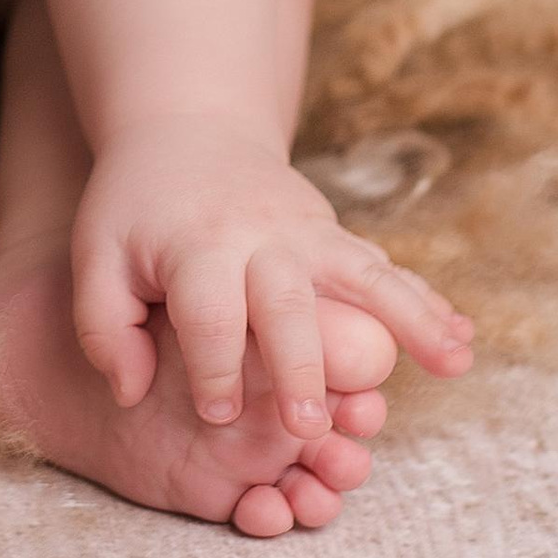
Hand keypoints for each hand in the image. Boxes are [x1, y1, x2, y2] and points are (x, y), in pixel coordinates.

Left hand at [72, 119, 472, 436]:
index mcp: (196, 244)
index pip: (208, 310)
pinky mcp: (332, 233)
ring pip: (364, 274)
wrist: (186, 130)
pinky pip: (386, 268)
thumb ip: (102, 327)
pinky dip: (426, 302)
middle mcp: (259, 235)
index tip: (218, 415)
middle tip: (311, 427)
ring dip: (410, 318)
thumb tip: (132, 393)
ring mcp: (306, 230)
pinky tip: (462, 339)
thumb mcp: (96, 255)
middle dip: (302, 365)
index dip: (212, 364)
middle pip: (287, 301)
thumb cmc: (134, 208)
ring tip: (453, 363)